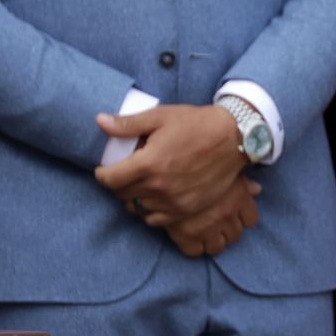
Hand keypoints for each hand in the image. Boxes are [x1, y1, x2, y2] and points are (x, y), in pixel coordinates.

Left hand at [95, 105, 245, 224]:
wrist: (235, 138)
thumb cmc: (197, 123)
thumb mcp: (162, 116)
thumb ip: (128, 123)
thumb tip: (100, 121)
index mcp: (149, 162)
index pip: (110, 179)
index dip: (102, 174)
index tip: (105, 170)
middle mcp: (159, 185)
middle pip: (122, 194)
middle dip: (118, 184)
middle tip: (125, 173)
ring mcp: (174, 200)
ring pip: (138, 207)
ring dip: (135, 197)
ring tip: (142, 184)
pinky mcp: (186, 209)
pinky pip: (156, 219)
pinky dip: (151, 210)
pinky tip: (156, 196)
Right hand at [164, 175, 260, 258]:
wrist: (170, 170)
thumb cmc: (200, 165)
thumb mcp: (225, 169)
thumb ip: (243, 182)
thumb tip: (258, 189)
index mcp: (239, 199)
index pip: (251, 221)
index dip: (243, 220)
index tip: (236, 217)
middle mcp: (227, 215)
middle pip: (235, 236)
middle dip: (228, 232)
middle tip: (218, 227)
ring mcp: (208, 228)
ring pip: (218, 247)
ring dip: (213, 242)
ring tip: (206, 234)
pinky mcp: (186, 236)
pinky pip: (195, 252)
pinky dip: (195, 248)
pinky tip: (191, 239)